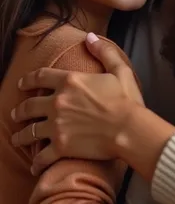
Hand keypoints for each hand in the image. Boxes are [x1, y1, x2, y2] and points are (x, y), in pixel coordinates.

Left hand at [12, 34, 143, 173]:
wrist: (130, 129)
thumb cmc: (127, 101)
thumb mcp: (119, 70)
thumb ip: (104, 51)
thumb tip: (90, 37)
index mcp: (70, 81)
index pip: (41, 77)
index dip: (28, 80)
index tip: (22, 84)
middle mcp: (58, 102)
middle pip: (29, 106)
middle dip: (20, 111)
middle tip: (16, 114)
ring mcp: (57, 125)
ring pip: (30, 132)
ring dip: (21, 136)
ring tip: (17, 139)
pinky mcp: (61, 146)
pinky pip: (42, 156)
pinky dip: (37, 162)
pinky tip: (34, 166)